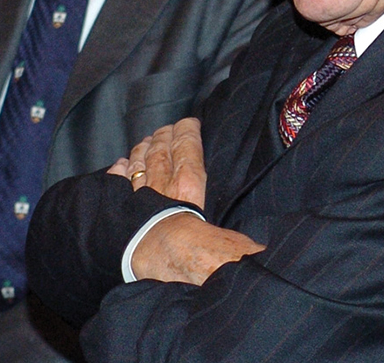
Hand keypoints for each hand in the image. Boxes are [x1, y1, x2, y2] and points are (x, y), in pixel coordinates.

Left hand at [108, 118, 264, 283]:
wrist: (161, 261)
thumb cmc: (196, 250)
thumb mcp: (229, 236)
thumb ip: (241, 234)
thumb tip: (265, 246)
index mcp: (190, 183)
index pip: (187, 145)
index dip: (187, 130)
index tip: (189, 122)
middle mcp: (164, 183)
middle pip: (160, 150)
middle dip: (163, 136)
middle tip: (165, 129)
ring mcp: (140, 194)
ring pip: (139, 162)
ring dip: (141, 150)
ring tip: (144, 142)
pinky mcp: (122, 209)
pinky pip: (117, 182)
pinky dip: (119, 171)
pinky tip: (119, 164)